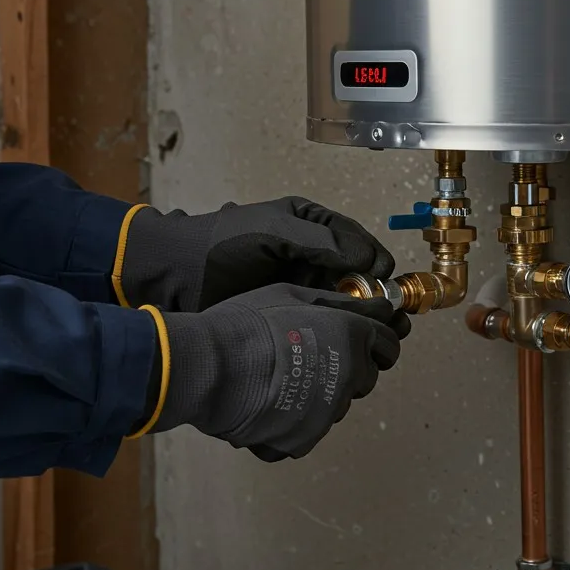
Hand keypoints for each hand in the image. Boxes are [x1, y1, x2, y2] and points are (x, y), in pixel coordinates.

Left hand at [120, 197, 395, 311]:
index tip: (389, 287)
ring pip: (344, 300)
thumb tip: (368, 260)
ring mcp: (299, 284)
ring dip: (364, 317)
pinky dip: (339, 331)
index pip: (358, 242)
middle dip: (377, 295)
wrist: (174, 275)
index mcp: (310, 225)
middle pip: (357, 274)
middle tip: (395, 320)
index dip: (377, 264)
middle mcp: (310, 254)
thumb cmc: (221, 245)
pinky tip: (350, 344)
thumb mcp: (273, 230)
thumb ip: (321, 241)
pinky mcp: (287, 311)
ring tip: (382, 337)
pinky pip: (322, 320)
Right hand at [156, 284, 409, 459]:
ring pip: (336, 406)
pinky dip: (292, 422)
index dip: (375, 342)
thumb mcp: (293, 294)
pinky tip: (267, 405)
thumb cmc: (248, 322)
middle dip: (348, 370)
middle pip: (365, 378)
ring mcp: (329, 412)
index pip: (388, 346)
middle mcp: (350, 376)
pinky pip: (307, 431)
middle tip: (309, 358)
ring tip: (281, 381)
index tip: (358, 341)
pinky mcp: (304, 439)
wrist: (212, 366)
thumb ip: (339, 303)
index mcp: (353, 336)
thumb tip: (377, 307)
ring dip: (320, 396)